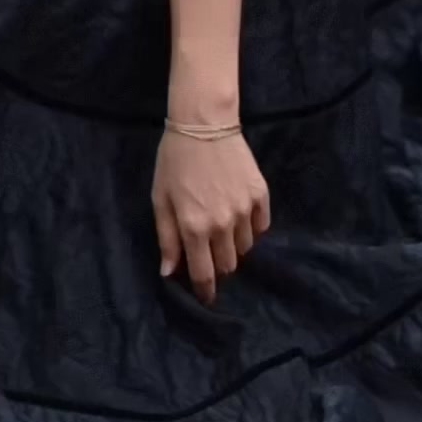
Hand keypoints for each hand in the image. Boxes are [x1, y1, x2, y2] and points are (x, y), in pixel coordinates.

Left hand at [152, 129, 269, 305]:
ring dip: (232, 244)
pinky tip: (239, 213)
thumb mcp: (160, 199)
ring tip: (221, 225)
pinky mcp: (261, 195)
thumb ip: (167, 238)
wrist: (203, 123)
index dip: (205, 291)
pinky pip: (261, 226)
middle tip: (208, 249)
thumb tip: (169, 273)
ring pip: (245, 247)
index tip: (206, 297)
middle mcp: (222, 224)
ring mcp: (245, 210)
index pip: (204, 274)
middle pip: (227, 265)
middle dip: (217, 264)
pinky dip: (251, 227)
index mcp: (194, 228)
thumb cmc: (174, 161)